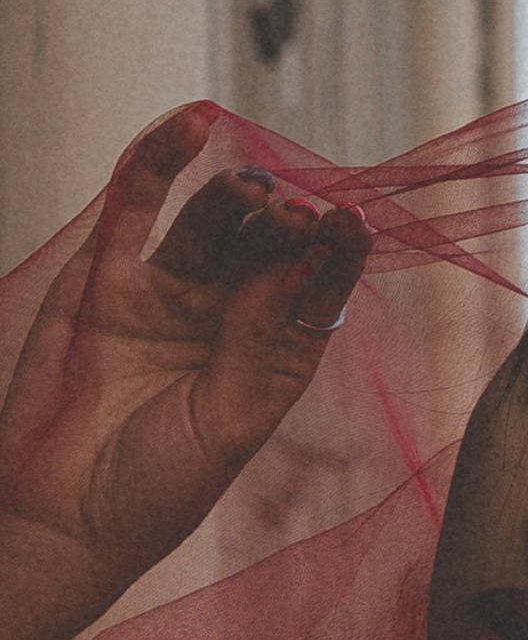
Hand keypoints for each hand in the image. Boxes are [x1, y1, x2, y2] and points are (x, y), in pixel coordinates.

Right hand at [0, 103, 369, 639]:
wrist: (64, 517)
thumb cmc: (156, 490)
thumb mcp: (225, 425)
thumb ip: (258, 346)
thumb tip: (294, 265)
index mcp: (274, 357)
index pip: (317, 288)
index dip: (336, 254)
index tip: (353, 224)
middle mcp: (228, 318)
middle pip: (267, 247)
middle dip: (285, 224)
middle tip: (294, 212)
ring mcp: (167, 293)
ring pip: (210, 222)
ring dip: (236, 195)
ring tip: (253, 187)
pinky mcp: (105, 279)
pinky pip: (136, 207)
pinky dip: (160, 160)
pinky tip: (191, 121)